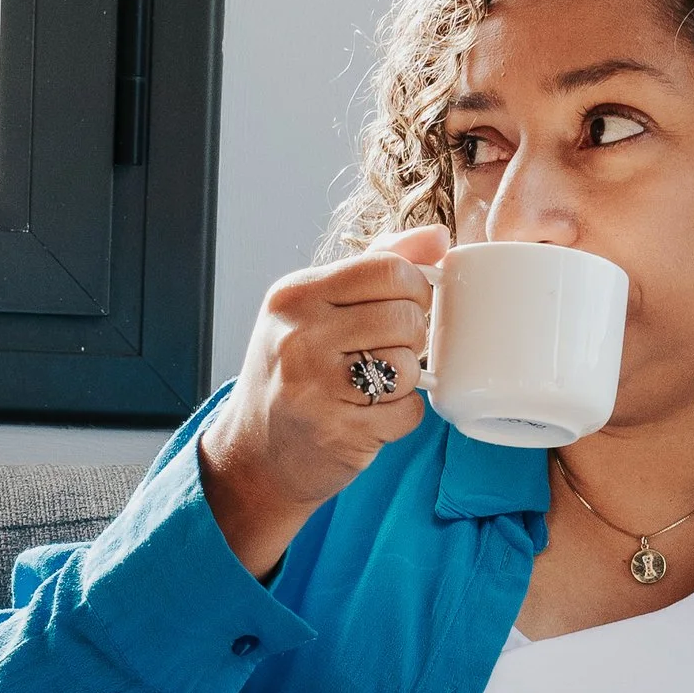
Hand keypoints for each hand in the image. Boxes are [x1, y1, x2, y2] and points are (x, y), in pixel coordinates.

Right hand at [199, 227, 450, 577]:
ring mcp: (316, 388)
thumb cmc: (292, 372)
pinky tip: (370, 414)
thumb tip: (438, 237)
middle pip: (405, 316)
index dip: (414, 287)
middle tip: (389, 349)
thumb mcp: (315, 309)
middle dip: (412, 335)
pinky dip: (401, 416)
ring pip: (410, 365)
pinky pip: (408, 412)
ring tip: (375, 384)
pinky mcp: (339, 433)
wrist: (255, 455)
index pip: (387, 269)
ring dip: (406, 379)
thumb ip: (375, 266)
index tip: (406, 304)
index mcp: (295, 296)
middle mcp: (299, 337)